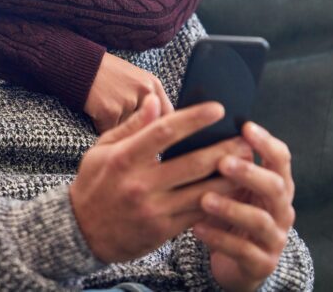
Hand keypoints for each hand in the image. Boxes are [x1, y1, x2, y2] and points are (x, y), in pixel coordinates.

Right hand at [70, 96, 252, 263]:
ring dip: (230, 178)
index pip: (165, 132)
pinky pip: (198, 214)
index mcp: (124, 158)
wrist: (82, 232)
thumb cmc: (93, 184)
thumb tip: (155, 101)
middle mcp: (140, 184)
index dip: (194, 119)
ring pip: (202, 192)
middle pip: (193, 163)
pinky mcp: (163, 230)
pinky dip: (219, 202)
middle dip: (225, 150)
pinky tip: (234, 191)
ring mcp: (154, 209)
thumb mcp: (102, 149)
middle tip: (247, 139)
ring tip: (250, 164)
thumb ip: (131, 126)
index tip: (217, 109)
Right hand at [84, 52, 172, 133]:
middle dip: (136, 129)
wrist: (80, 65)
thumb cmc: (107, 73)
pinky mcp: (110, 111)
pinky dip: (102, 126)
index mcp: (153, 84)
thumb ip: (148, 97)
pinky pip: (109, 131)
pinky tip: (97, 112)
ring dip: (117, 128)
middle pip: (147, 125)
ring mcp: (128, 102)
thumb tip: (158, 123)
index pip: (167, 114)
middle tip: (125, 125)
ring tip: (107, 109)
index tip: (150, 132)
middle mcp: (144, 92)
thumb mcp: (134, 78)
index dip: (158, 125)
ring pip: (128, 130)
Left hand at [194, 122, 296, 291]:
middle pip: (275, 187)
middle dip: (250, 173)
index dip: (266, 142)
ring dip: (232, 208)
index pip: (281, 158)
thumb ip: (220, 159)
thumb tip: (194, 121)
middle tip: (223, 162)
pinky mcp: (261, 263)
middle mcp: (281, 209)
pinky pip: (243, 251)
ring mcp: (274, 237)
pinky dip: (220, 238)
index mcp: (276, 184)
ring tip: (205, 199)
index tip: (245, 126)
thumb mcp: (229, 186)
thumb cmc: (230, 212)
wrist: (236, 261)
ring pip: (260, 220)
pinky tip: (197, 228)